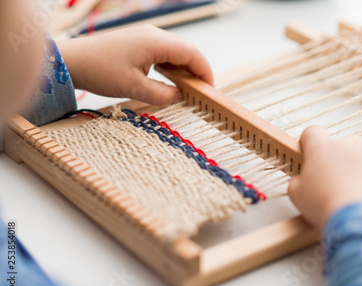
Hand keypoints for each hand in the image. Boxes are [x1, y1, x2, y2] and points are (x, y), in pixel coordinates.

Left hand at [57, 25, 213, 105]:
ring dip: (185, 68)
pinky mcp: (138, 42)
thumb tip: (180, 96)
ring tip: (188, 88)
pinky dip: (172, 65)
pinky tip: (170, 79)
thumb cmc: (100, 71)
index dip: (205, 72)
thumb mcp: (135, 87)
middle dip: (198, 70)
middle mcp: (154, 34)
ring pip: (176, 51)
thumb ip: (162, 93)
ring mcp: (145, 36)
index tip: (210, 90)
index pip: (192, 54)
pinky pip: (163, 52)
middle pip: (187, 50)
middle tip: (202, 92)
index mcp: (156, 42)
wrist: (71, 61)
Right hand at [288, 126, 361, 228]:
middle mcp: (350, 145)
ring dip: (360, 170)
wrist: (361, 218)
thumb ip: (298, 182)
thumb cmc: (326, 204)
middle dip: (338, 160)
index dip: (309, 143)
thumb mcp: (296, 195)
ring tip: (354, 194)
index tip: (309, 154)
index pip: (312, 132)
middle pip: (342, 145)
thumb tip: (302, 182)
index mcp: (323, 148)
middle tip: (332, 183)